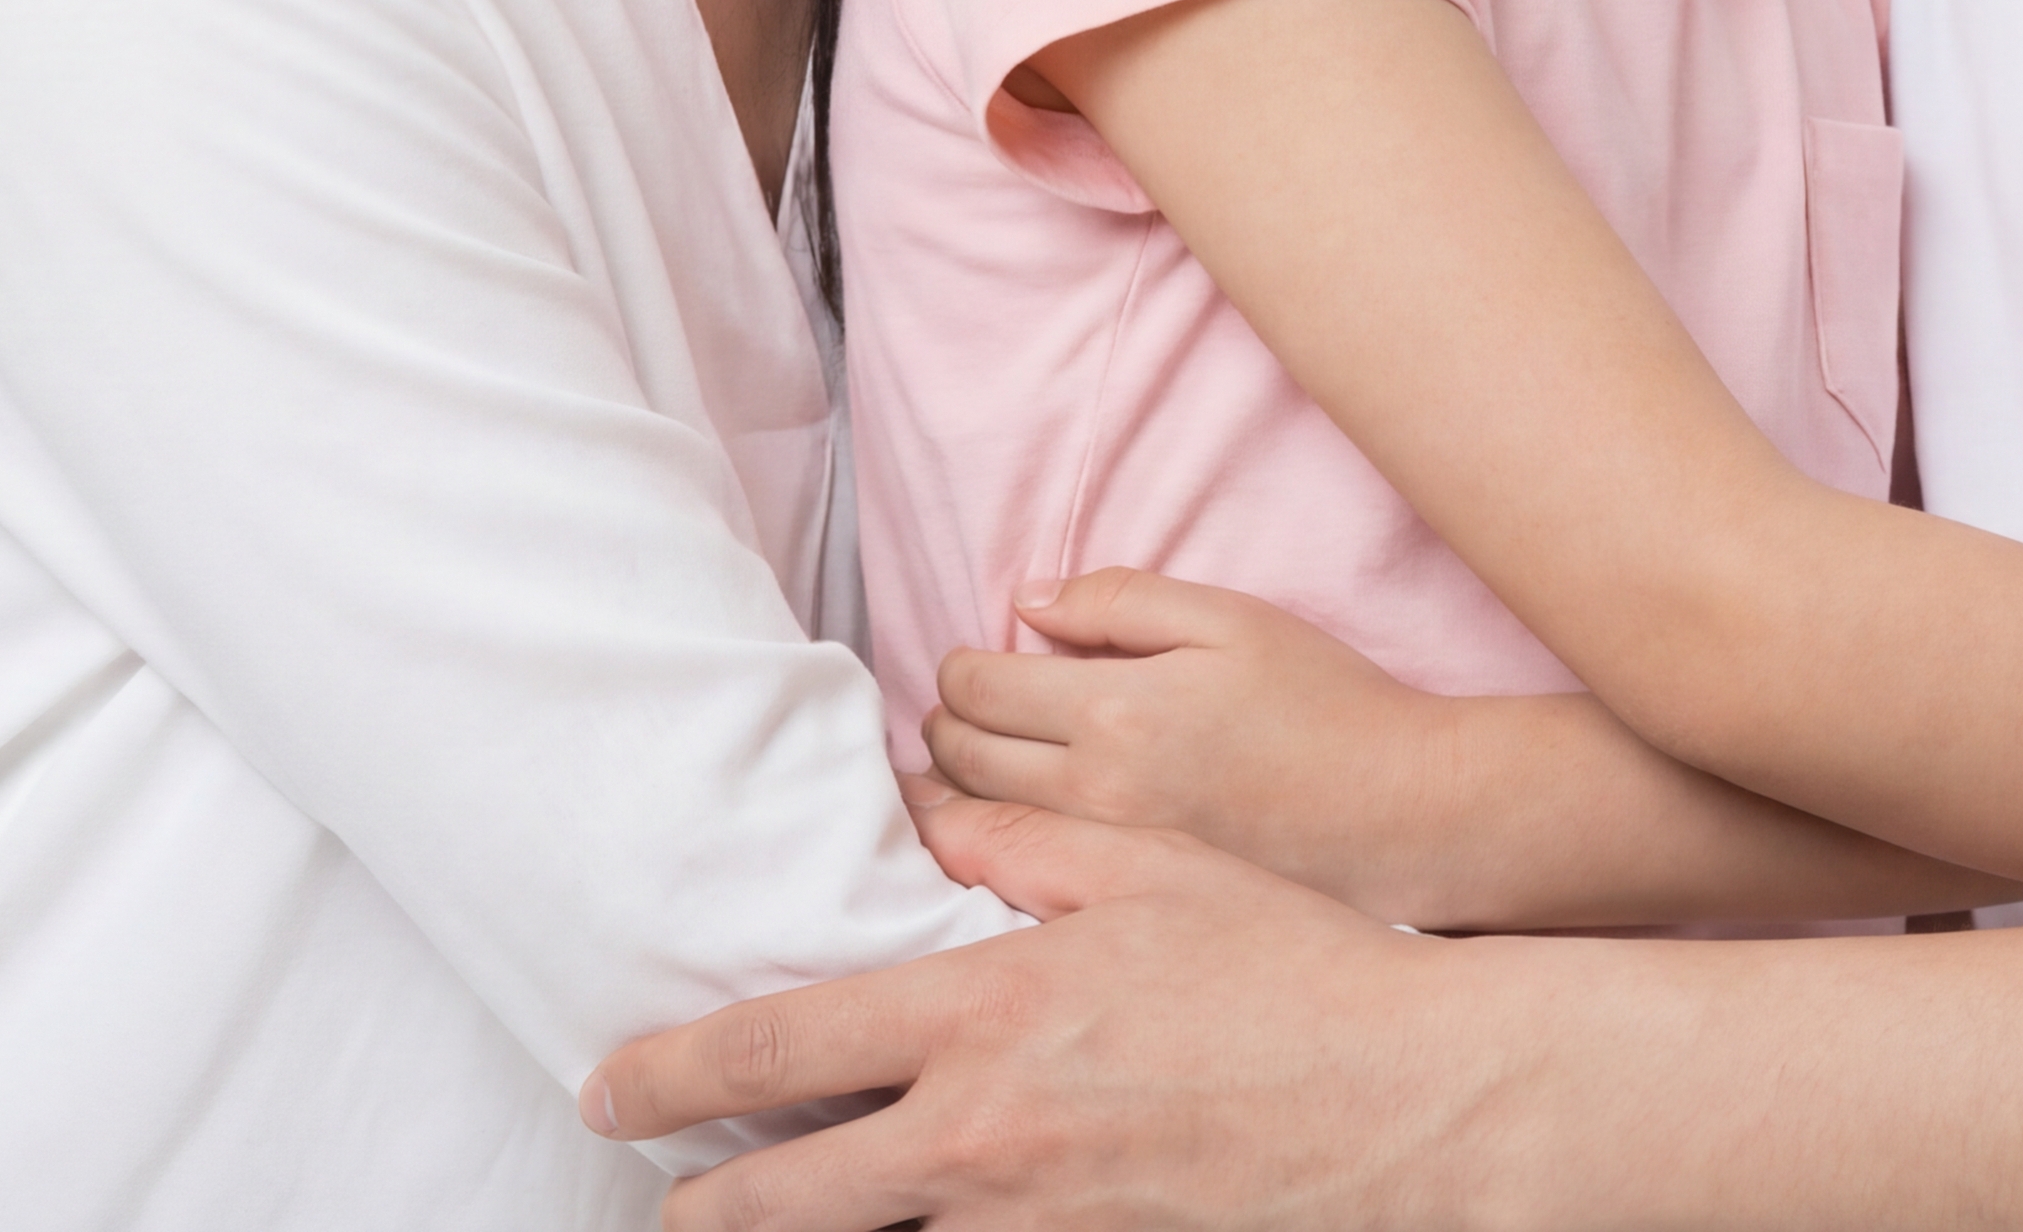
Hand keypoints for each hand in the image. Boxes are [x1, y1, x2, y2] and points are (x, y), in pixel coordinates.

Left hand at [589, 805, 1527, 1231]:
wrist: (1409, 1102)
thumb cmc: (1293, 968)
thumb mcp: (1156, 867)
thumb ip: (1024, 850)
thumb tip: (929, 830)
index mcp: (987, 1013)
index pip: (781, 1047)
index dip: (674, 1074)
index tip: (613, 1089)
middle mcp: (983, 1136)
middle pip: (783, 1199)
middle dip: (702, 1207)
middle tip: (660, 1202)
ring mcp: (1029, 1222)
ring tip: (761, 1219)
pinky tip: (910, 1222)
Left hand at [925, 567, 1463, 921]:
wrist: (1403, 811)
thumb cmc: (1327, 702)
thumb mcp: (1232, 619)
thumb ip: (1122, 599)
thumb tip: (1028, 602)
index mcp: (1115, 708)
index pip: (981, 686)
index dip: (959, 668)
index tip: (966, 663)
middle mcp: (1097, 792)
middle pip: (966, 759)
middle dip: (943, 728)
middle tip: (949, 714)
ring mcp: (1110, 860)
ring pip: (985, 825)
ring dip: (955, 792)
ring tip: (959, 769)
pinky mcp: (1133, 905)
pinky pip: (1026, 876)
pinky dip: (997, 848)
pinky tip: (1004, 834)